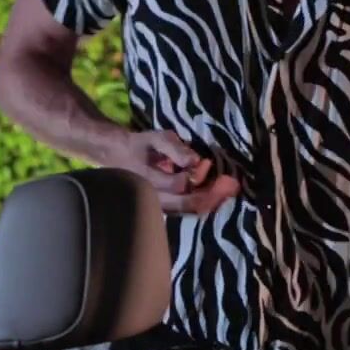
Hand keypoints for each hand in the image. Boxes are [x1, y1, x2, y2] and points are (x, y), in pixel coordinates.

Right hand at [104, 129, 240, 215]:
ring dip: (210, 201)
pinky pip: (186, 210)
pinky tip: (216, 195)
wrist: (118, 157)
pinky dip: (203, 203)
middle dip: (212, 194)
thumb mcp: (155, 139)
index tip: (206, 162)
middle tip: (231, 185)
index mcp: (148, 180)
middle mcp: (153, 199)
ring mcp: (158, 207)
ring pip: (188, 210)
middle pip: (186, 204)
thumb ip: (174, 149)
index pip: (178, 185)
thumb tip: (195, 160)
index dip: (195, 175)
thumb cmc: (139, 145)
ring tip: (228, 190)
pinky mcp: (165, 209)